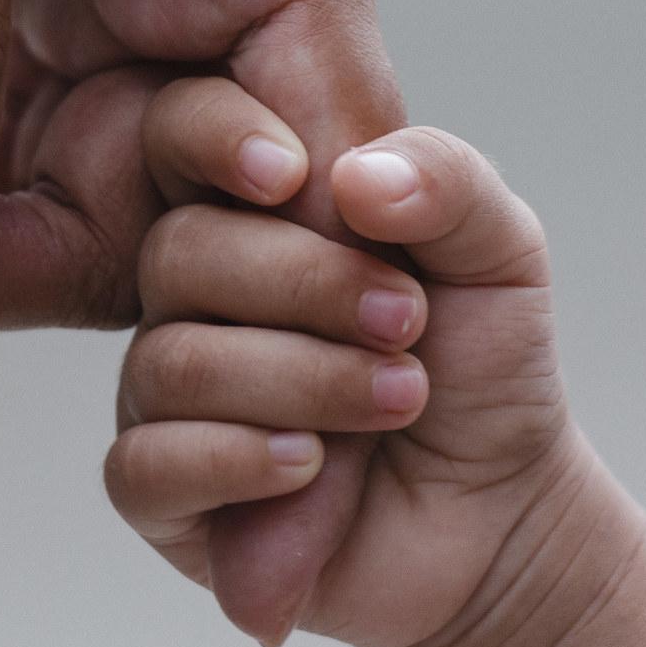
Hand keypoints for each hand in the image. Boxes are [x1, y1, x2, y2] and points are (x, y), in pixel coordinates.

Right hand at [106, 78, 575, 646]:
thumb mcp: (499, 255)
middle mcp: (190, 293)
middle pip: (179, 252)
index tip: (300, 175)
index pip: (178, 132)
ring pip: (176, 363)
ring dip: (303, 382)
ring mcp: (163, 391)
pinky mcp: (158, 491)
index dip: (215, 136)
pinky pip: (146, 464)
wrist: (496, 515)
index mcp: (248, 208)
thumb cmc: (478, 370)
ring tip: (396, 400)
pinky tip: (310, 467)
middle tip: (406, 324)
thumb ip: (446, 184)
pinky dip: (239, 462)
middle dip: (308, 287)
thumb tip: (355, 175)